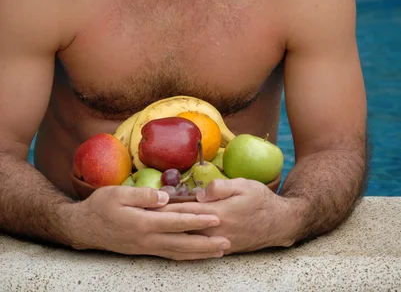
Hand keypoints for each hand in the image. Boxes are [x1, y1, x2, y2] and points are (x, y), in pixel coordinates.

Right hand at [66, 186, 230, 259]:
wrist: (83, 227)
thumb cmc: (101, 205)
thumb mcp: (118, 193)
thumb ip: (143, 195)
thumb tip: (166, 196)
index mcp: (143, 222)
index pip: (176, 221)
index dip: (197, 220)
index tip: (216, 217)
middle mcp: (147, 239)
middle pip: (182, 243)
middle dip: (206, 243)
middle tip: (227, 242)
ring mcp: (146, 247)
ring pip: (178, 253)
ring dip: (200, 252)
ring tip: (219, 251)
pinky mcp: (144, 250)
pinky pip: (169, 255)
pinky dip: (186, 255)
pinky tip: (196, 253)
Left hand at [156, 178, 295, 253]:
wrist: (279, 223)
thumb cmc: (261, 199)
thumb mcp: (243, 185)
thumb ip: (221, 187)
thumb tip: (200, 193)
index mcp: (219, 213)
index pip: (187, 210)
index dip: (168, 207)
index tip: (151, 203)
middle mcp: (216, 231)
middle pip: (184, 227)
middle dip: (164, 222)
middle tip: (144, 218)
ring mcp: (219, 243)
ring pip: (189, 242)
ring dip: (171, 236)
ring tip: (153, 231)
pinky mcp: (223, 249)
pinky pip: (199, 250)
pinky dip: (184, 247)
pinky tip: (173, 245)